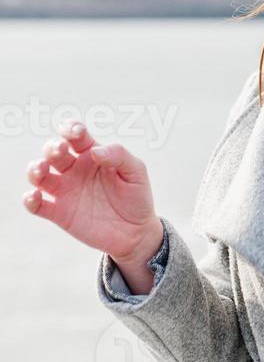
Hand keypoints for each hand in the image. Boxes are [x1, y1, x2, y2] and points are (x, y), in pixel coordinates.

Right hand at [22, 120, 161, 263]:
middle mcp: (74, 170)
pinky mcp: (59, 214)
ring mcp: (65, 191)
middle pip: (53, 152)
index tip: (75, 132)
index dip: (71, 129)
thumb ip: (119, 156)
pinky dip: (30, 200)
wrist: (136, 233)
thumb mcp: (136, 172)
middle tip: (60, 150)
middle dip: (52, 147)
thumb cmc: (136, 197)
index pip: (76, 136)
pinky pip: (36, 205)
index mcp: (92, 155)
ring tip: (41, 170)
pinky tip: (34, 196)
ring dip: (34, 169)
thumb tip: (95, 152)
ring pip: (39, 175)